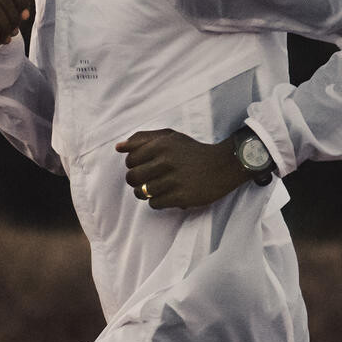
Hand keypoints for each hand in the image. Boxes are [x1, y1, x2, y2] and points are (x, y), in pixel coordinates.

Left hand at [116, 129, 252, 210]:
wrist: (222, 166)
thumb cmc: (192, 151)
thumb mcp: (170, 137)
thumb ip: (142, 139)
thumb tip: (118, 147)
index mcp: (162, 144)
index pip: (130, 160)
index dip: (134, 165)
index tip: (145, 166)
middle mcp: (167, 161)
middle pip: (132, 178)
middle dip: (136, 181)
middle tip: (148, 180)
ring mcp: (174, 180)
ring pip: (142, 193)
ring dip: (146, 193)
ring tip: (158, 188)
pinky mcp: (182, 197)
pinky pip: (154, 203)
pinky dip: (158, 201)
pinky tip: (168, 194)